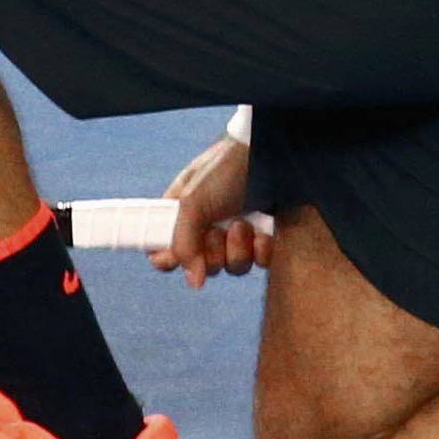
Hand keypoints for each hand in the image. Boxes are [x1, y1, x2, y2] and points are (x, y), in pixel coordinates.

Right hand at [148, 134, 272, 289]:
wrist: (273, 156)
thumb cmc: (227, 169)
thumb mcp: (192, 201)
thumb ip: (183, 244)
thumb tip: (193, 282)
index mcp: (183, 213)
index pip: (165, 248)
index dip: (169, 258)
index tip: (174, 257)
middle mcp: (209, 226)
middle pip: (201, 264)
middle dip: (211, 251)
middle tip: (216, 230)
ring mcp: (238, 234)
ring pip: (232, 266)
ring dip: (237, 248)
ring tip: (242, 223)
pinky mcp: (265, 238)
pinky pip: (259, 262)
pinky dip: (261, 249)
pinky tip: (263, 230)